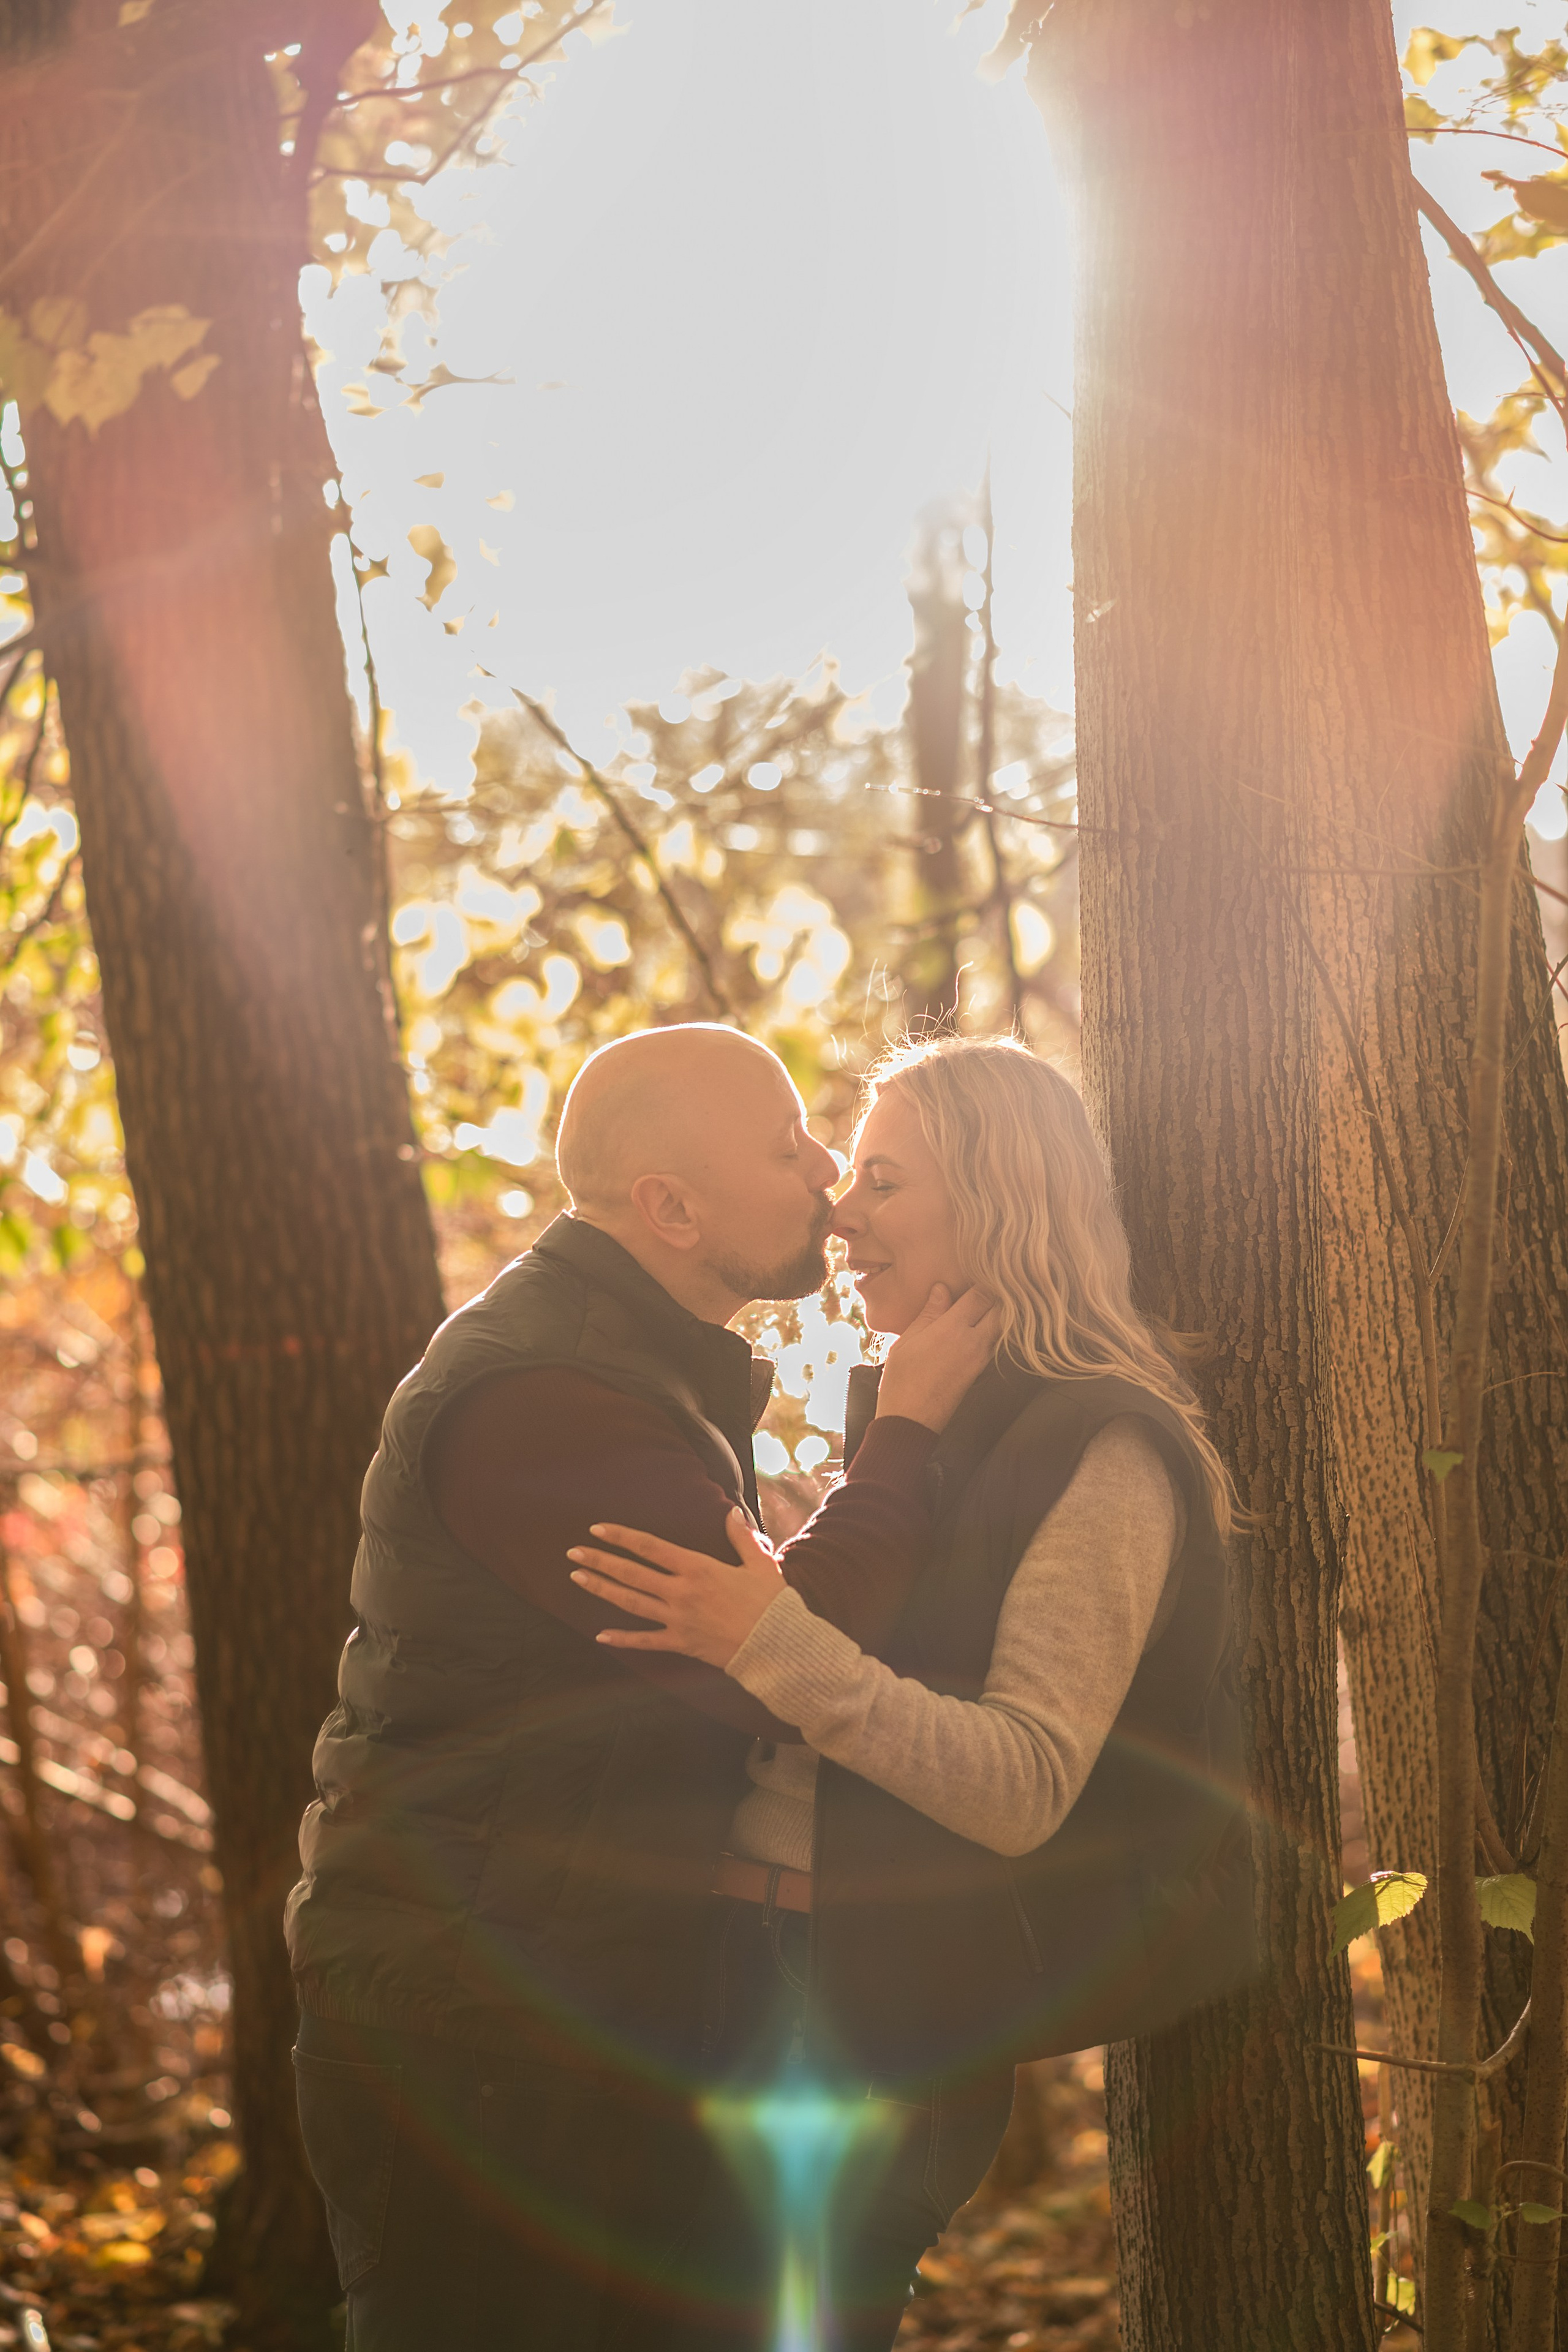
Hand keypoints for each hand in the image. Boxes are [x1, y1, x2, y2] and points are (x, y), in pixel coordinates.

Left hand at [567, 1507, 784, 1667]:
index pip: (650, 1548)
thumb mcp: (760, 1563)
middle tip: (573, 1553)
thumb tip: (732, 1512)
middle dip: (600, 1561)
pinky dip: (622, 1639)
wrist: (777, 1646)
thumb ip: (741, 1537)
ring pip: (631, 1602)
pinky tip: (600, 1635)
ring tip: (577, 1579)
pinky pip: (645, 1641)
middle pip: (631, 1574)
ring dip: (602, 1590)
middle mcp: (681, 1592)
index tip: (598, 1528)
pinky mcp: (681, 1644)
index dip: (622, 1536)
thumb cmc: (771, 1603)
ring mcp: (678, 1620)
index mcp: (698, 1568)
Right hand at [874, 1282, 1000, 1432]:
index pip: (982, 1295)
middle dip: (997, 1296)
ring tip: (984, 1303)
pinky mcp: (979, 1373)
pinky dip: (992, 1332)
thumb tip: (942, 1288)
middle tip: (986, 1284)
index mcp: (954, 1329)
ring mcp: (980, 1359)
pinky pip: (993, 1345)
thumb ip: (930, 1313)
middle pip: (1001, 1310)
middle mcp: (974, 1342)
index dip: (983, 1280)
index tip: (978, 1270)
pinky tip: (978, 1327)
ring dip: (997, 1314)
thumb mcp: (908, 1340)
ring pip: (1001, 1328)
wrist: (910, 1421)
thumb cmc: (902, 1379)